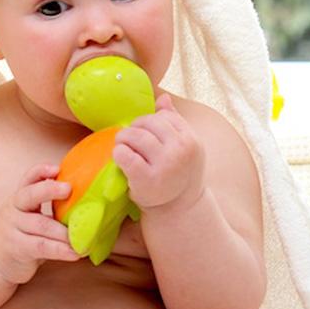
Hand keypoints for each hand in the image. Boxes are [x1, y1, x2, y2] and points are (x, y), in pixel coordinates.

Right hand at [0, 163, 80, 283]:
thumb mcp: (30, 216)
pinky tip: (75, 253)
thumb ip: (49, 208)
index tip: (57, 168)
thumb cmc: (22, 235)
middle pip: (29, 195)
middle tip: (69, 189)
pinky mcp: (17, 247)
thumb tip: (87, 203)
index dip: (41, 171)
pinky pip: (41, 246)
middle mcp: (14, 209)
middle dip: (49, 190)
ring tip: (84, 236)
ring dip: (65, 231)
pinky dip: (60, 250)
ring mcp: (12, 228)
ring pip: (41, 225)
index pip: (28, 178)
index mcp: (20, 198)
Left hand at [112, 93, 204, 211]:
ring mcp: (165, 165)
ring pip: (135, 135)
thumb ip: (174, 123)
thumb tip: (163, 98)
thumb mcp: (185, 149)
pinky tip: (120, 159)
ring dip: (123, 139)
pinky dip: (118, 153)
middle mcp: (181, 150)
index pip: (163, 117)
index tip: (145, 135)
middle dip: (134, 129)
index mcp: (191, 140)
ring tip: (122, 148)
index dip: (149, 123)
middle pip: (148, 123)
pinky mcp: (146, 179)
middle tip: (128, 140)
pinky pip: (125, 155)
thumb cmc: (177, 175)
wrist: (178, 210)